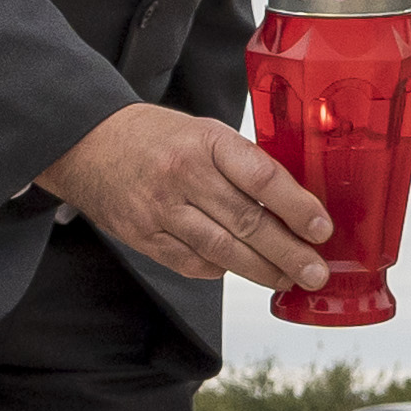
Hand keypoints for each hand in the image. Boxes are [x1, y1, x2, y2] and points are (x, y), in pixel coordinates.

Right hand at [35, 101, 332, 290]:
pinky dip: (221, 270)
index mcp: (206, 141)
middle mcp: (183, 175)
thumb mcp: (203, 131)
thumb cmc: (156, 137)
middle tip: (315, 272)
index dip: (296, 206)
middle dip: (288, 252)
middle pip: (246, 221)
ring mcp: (161, 210)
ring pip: (222, 250)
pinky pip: (192, 263)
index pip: (261, 176)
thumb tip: (295, 202)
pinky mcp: (145, 237)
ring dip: (261, 270)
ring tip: (289, 279)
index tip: (321, 229)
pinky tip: (243, 272)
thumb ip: (243, 163)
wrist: (89, 144)